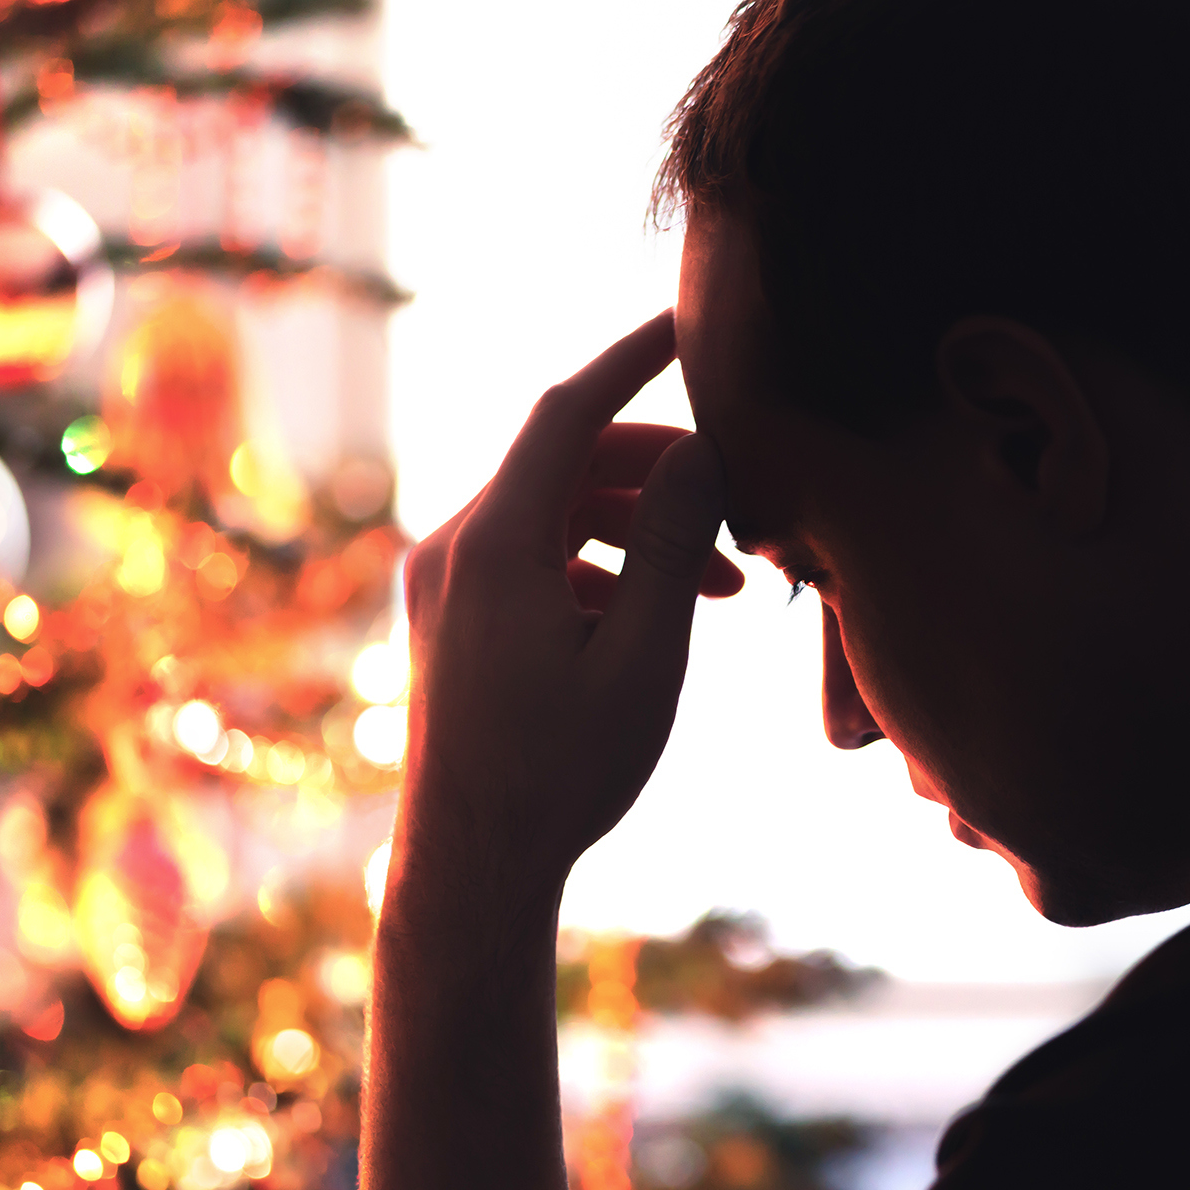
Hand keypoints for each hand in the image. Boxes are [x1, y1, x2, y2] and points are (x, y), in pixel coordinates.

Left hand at [392, 310, 743, 930]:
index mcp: (497, 543)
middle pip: (567, 462)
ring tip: (731, 586)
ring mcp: (445, 583)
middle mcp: (455, 546)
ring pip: (554, 514)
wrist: (472, 868)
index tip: (692, 321)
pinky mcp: (449, 619)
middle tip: (745, 500)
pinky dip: (600, 567)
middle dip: (663, 471)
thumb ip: (676, 547)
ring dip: (642, 530)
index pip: (570, 410)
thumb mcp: (645, 658)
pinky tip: (661, 617)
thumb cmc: (560, 773)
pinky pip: (532, 558)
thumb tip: (701, 452)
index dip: (635, 355)